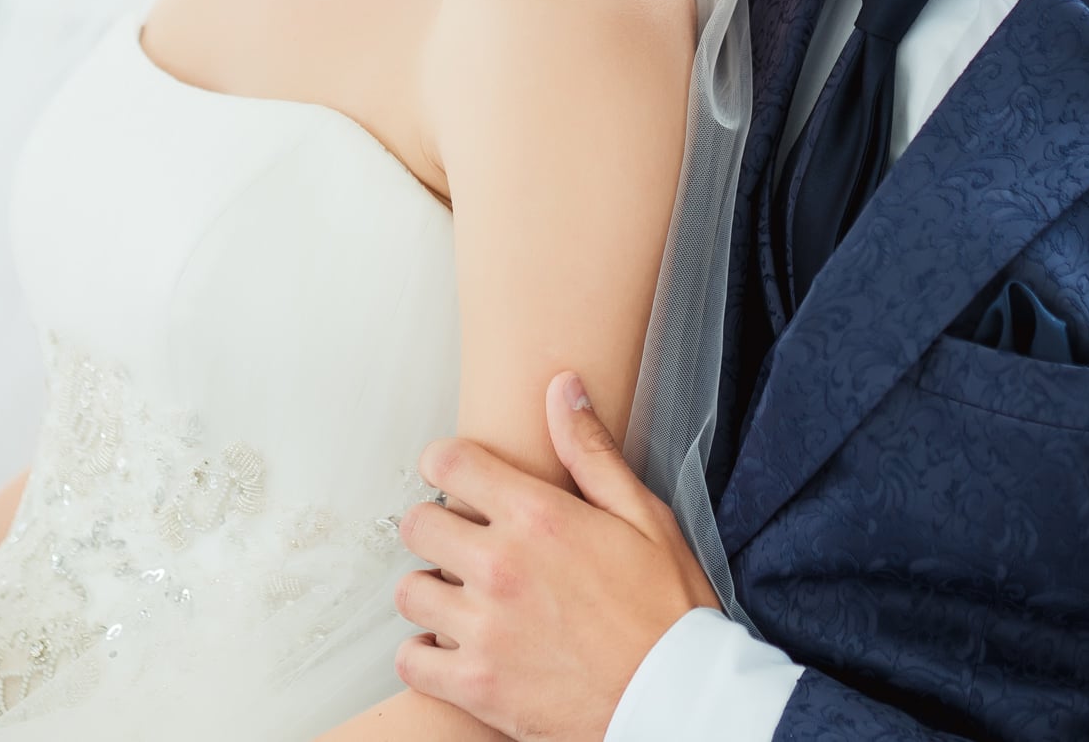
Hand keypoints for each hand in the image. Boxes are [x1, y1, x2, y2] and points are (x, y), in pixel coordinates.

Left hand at [394, 372, 721, 741]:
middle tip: (464, 543)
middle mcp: (501, 566)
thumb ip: (592, 451)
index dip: (446, 464)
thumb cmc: (668, 610)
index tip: (457, 478)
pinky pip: (411, 660)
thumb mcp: (644, 516)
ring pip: (409, 591)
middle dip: (436, 527)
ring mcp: (484, 628)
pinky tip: (452, 647)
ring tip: (461, 598)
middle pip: (417, 524)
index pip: (447, 463)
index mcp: (538, 517)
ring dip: (430, 591)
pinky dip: (424, 654)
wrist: (679, 701)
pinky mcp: (477, 685)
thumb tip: (562, 387)